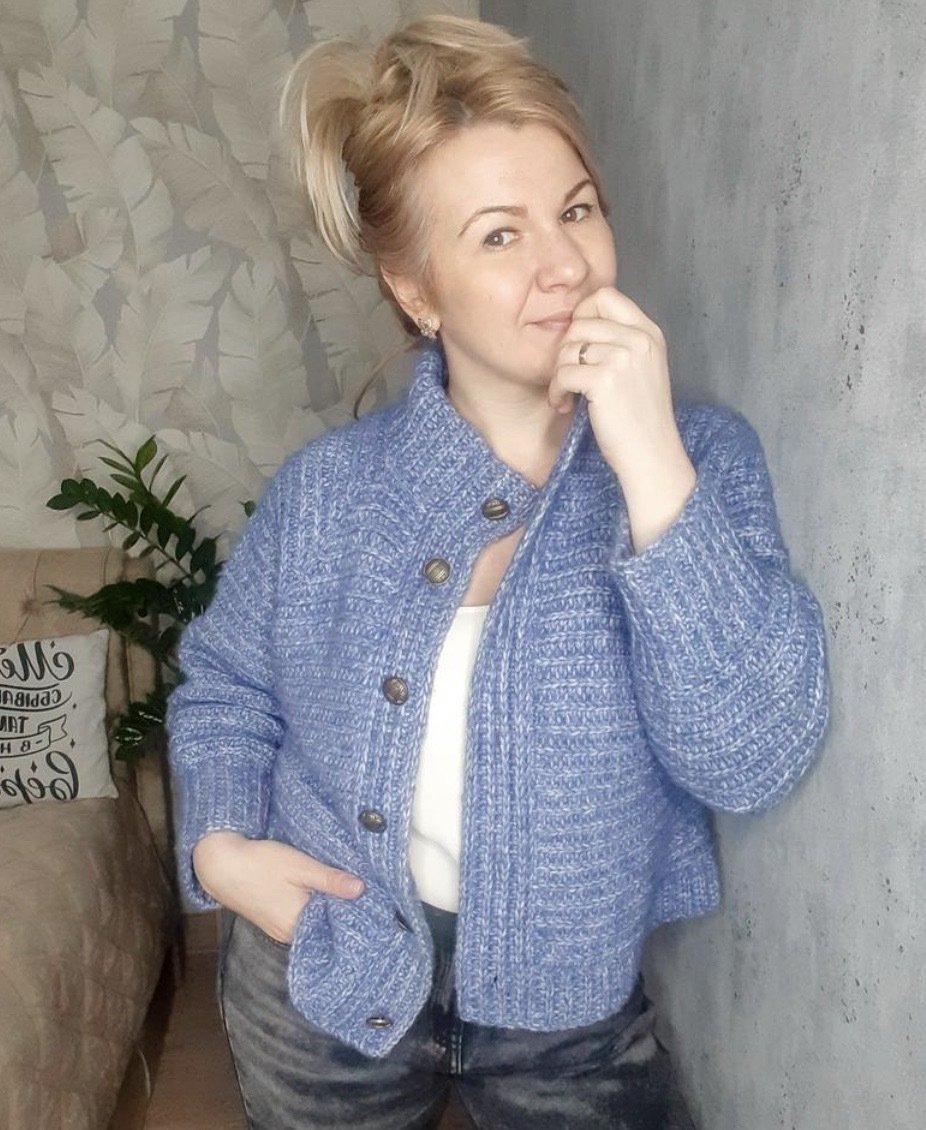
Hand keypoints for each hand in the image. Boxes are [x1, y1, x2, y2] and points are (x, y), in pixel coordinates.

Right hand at [192, 831, 363, 943]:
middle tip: (360, 890)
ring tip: (341, 890)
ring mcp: (280, 930)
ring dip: (326, 908)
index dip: (354, 911)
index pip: (337, 925)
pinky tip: (317, 893)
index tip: (371, 899)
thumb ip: (330, 880)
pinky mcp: (273, 922)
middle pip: (326, 926)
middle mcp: (290, 934)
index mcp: (299, 922)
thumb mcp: (300, 866)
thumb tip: (361, 890)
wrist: (221, 865)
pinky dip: (311, 908)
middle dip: (341, 909)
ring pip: (313, 922)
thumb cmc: (260, 863)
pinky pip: (300, 920)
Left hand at [550, 286, 696, 551]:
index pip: (605, 295)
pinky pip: (562, 373)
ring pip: (568, 348)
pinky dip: (556, 392)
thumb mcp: (641, 369)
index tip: (579, 346)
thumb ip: (620, 342)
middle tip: (567, 377)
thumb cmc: (641, 419)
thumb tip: (576, 325)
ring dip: (558, 374)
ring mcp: (623, 357)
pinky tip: (565, 407)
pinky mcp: (605, 380)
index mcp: (649, 332)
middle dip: (565, 350)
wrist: (651, 456)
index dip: (582, 315)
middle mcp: (639, 339)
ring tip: (566, 396)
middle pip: (579, 321)